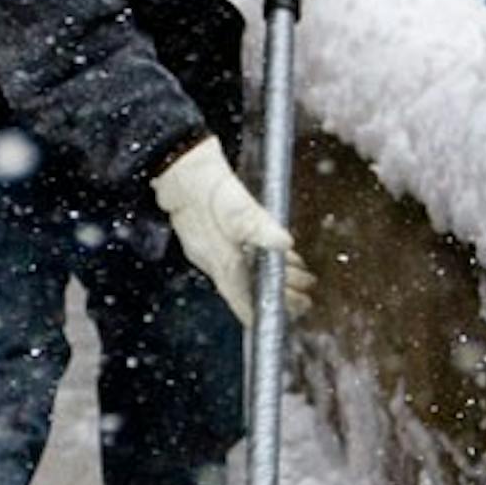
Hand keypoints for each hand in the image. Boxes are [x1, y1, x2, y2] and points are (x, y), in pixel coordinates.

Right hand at [151, 135, 314, 325]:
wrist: (179, 167)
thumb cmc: (204, 186)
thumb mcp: (234, 205)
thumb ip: (257, 225)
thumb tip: (284, 242)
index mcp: (220, 261)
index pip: (242, 301)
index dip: (263, 314)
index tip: (288, 317)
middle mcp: (216, 261)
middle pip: (250, 289)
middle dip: (280, 295)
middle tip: (306, 297)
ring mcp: (214, 249)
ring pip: (248, 274)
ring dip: (276, 276)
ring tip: (301, 275)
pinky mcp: (215, 236)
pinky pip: (242, 259)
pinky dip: (263, 261)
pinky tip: (279, 253)